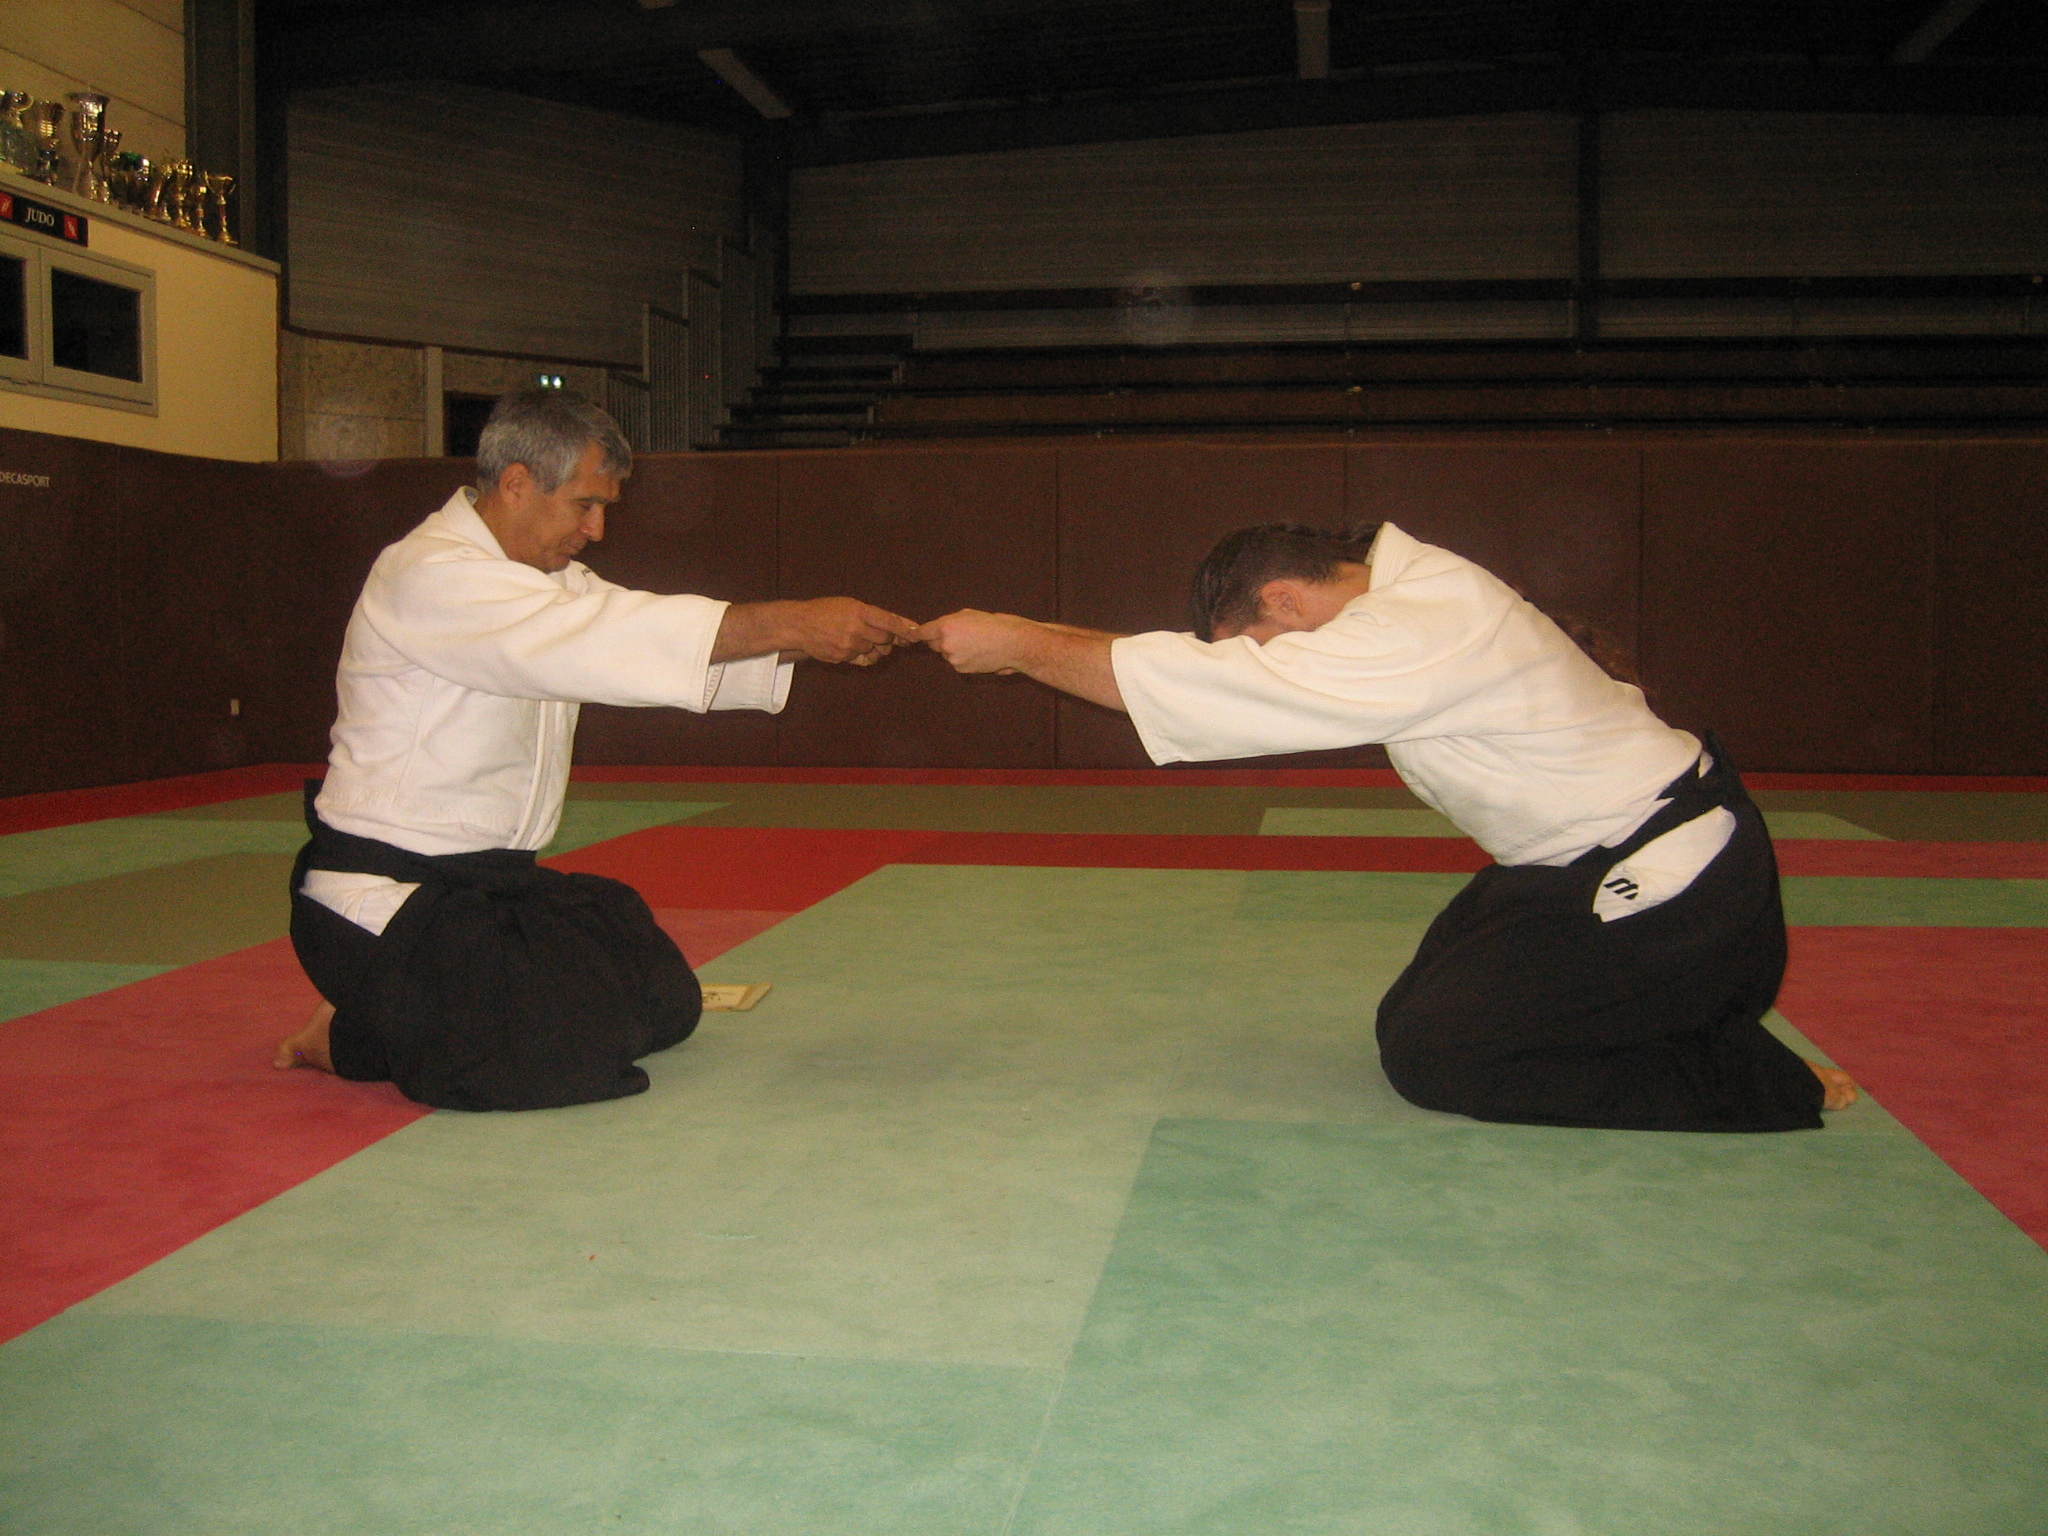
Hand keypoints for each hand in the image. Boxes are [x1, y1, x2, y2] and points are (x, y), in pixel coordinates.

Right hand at [790, 598, 919, 664]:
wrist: (799, 625)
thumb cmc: (826, 611)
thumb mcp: (849, 604)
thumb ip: (872, 614)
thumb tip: (898, 625)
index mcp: (858, 611)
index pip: (889, 621)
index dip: (903, 629)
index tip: (915, 633)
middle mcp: (856, 629)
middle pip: (885, 639)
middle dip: (888, 638)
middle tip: (882, 635)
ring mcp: (849, 645)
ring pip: (876, 652)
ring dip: (875, 648)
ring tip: (862, 639)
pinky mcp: (843, 657)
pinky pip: (864, 660)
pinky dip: (865, 656)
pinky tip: (857, 649)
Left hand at [912, 610, 1037, 673]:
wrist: (1011, 643)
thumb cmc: (992, 624)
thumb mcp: (967, 615)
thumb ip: (949, 622)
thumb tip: (939, 630)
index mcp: (945, 626)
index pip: (923, 632)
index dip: (916, 634)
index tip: (910, 636)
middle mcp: (945, 643)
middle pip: (933, 644)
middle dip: (940, 641)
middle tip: (959, 636)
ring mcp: (953, 658)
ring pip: (946, 654)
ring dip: (954, 650)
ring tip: (974, 644)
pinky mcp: (961, 669)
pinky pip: (956, 663)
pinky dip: (963, 659)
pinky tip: (977, 653)